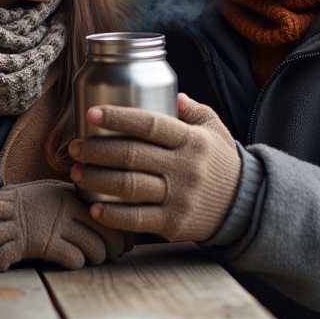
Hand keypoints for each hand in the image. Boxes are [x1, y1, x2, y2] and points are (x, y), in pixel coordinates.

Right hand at [0, 180, 130, 271]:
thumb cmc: (20, 205)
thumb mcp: (48, 193)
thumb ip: (70, 198)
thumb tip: (101, 208)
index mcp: (67, 194)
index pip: (105, 213)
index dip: (120, 229)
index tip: (129, 241)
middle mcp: (63, 207)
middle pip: (105, 232)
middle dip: (114, 247)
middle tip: (118, 254)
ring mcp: (53, 224)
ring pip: (93, 249)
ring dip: (96, 258)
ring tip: (94, 259)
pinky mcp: (41, 243)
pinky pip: (73, 259)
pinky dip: (76, 263)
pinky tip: (72, 262)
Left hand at [69, 94, 240, 241]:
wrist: (245, 205)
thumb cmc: (221, 162)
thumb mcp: (214, 129)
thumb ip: (194, 110)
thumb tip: (173, 95)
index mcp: (191, 140)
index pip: (150, 124)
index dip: (119, 117)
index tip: (92, 113)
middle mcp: (184, 167)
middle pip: (132, 155)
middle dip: (97, 150)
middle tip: (74, 147)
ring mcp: (179, 197)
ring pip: (129, 186)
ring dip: (97, 179)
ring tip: (76, 173)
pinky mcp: (173, 223)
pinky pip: (137, 219)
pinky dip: (112, 214)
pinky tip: (93, 208)